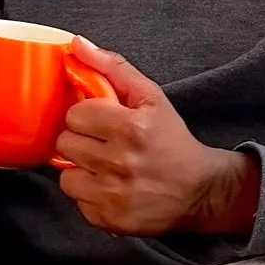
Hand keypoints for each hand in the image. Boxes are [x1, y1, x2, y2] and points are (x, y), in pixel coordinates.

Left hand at [55, 42, 259, 239]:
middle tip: (103, 144)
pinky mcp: (108, 220)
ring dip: (81, 171)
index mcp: (130, 128)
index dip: (87, 117)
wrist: (199, 190)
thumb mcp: (151, 97)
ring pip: (66, 176)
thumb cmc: (172, 141)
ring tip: (104, 167)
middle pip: (66, 144)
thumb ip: (113, 68)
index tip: (102, 123)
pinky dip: (89, 195)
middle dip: (82, 141)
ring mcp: (113, 194)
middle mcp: (119, 162)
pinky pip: (77, 202)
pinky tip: (110, 188)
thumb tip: (77, 44)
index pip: (75, 115)